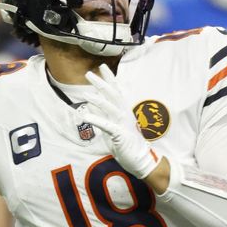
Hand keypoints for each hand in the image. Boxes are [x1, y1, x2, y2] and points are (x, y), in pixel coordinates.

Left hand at [79, 64, 159, 179]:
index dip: (110, 78)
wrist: (141, 160)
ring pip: (110, 107)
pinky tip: (85, 116)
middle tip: (89, 73)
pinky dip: (96, 119)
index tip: (102, 66)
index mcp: (123, 111)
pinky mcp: (120, 135)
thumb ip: (102, 115)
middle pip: (112, 95)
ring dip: (97, 99)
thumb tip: (90, 105)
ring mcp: (123, 124)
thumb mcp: (111, 127)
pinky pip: (107, 125)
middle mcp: (124, 114)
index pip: (116, 91)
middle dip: (101, 83)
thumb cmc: (126, 144)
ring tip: (85, 93)